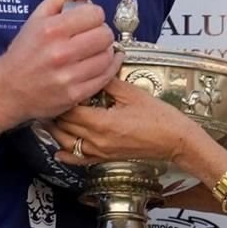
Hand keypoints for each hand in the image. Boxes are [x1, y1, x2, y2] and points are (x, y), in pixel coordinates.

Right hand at [0, 0, 123, 131]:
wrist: (7, 89)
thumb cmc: (25, 49)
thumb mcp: (39, 14)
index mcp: (52, 29)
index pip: (96, 14)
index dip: (94, 15)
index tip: (87, 20)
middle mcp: (60, 52)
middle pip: (105, 35)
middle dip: (101, 32)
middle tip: (92, 35)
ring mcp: (68, 76)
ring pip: (107, 56)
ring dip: (105, 51)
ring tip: (94, 50)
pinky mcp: (74, 95)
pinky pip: (105, 77)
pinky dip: (108, 68)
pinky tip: (101, 63)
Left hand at [49, 78, 199, 164]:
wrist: (175, 140)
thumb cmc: (159, 117)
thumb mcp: (132, 93)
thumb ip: (108, 82)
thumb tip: (93, 68)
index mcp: (101, 122)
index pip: (69, 110)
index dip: (62, 97)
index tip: (58, 86)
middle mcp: (97, 140)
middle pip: (64, 127)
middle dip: (56, 112)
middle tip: (51, 97)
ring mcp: (100, 152)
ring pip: (66, 144)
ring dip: (57, 131)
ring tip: (52, 116)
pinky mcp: (105, 158)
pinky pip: (79, 160)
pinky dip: (66, 155)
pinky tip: (59, 150)